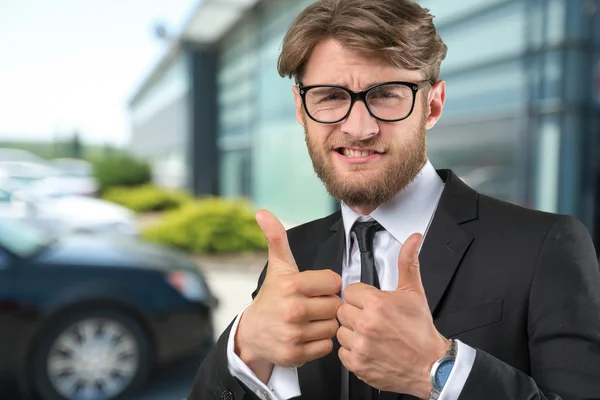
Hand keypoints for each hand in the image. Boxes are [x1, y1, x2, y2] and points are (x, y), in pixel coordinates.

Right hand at [235, 210, 343, 382]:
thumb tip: (262, 212)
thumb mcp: (278, 266)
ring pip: (333, 326)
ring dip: (325, 324)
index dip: (327, 285)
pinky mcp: (296, 354)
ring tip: (309, 320)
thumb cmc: (272, 297)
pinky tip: (307, 335)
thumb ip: (277, 238)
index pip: (334, 282)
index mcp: (292, 285)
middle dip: (326, 305)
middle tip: (312, 306)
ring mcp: (294, 334)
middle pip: (335, 305)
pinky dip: (320, 343)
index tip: (314, 288)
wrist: (253, 333)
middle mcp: (293, 310)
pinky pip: (326, 346)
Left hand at [336, 233, 449, 397]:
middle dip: (355, 314)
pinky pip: (342, 352)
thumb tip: (413, 239)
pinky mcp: (357, 364)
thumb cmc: (421, 331)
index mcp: (376, 303)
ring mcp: (360, 345)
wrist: (430, 366)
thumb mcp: (414, 292)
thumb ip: (408, 262)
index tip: (371, 304)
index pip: (350, 291)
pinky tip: (368, 349)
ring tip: (370, 335)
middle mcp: (366, 324)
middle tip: (372, 320)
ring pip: (340, 331)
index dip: (361, 297)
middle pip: (343, 311)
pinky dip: (352, 352)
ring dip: (352, 333)